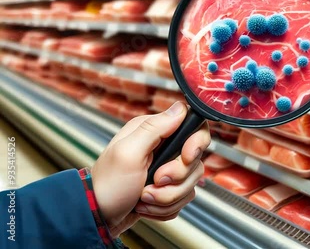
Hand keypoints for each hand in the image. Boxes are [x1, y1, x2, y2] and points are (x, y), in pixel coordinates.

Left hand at [90, 101, 209, 237]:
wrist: (97, 218)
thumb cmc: (108, 185)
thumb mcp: (128, 152)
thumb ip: (155, 128)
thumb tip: (181, 107)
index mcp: (154, 131)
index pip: (194, 128)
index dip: (196, 145)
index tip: (186, 158)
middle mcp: (162, 148)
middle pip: (195, 160)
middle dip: (176, 178)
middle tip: (154, 180)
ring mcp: (166, 170)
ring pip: (190, 183)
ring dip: (167, 196)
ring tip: (144, 196)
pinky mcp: (168, 189)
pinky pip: (183, 199)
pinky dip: (165, 207)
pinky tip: (147, 205)